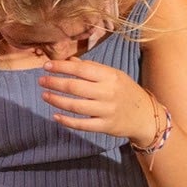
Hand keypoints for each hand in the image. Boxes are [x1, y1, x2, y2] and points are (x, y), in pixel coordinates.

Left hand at [38, 56, 163, 142]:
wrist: (145, 115)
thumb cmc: (126, 91)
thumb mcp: (113, 75)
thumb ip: (92, 68)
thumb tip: (69, 60)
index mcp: (110, 76)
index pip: (81, 69)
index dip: (61, 67)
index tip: (46, 66)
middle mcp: (108, 92)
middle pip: (75, 87)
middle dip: (55, 83)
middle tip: (41, 80)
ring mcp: (107, 110)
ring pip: (76, 106)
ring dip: (57, 100)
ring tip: (44, 95)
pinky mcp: (105, 126)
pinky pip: (82, 125)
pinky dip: (67, 121)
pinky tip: (55, 116)